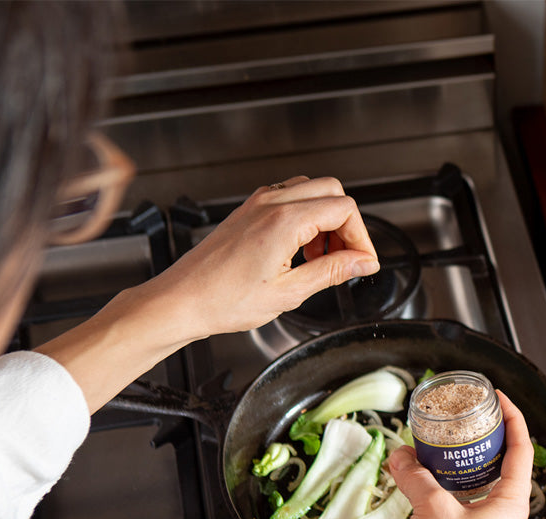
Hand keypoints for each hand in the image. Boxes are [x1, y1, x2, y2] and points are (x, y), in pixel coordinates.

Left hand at [154, 175, 378, 334]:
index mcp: (284, 221)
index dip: (361, 237)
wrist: (183, 300)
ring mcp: (257, 204)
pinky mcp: (248, 212)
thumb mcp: (289, 292)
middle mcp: (271, 203)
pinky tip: (299, 252)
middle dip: (347, 225)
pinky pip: (289, 200)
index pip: (344, 209)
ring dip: (326, 221)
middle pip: (332, 191)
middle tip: (346, 258)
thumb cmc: (223, 299)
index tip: (363, 262)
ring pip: (311, 191)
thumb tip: (362, 263)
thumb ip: (332, 272)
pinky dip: (305, 219)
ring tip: (321, 258)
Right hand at [388, 391, 533, 518]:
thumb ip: (415, 476)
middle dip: (486, 442)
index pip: (521, 451)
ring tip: (445, 449)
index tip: (500, 400)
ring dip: (466, 466)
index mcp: (511, 504)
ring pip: (484, 488)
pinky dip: (451, 490)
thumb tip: (401, 456)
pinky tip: (429, 484)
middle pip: (505, 467)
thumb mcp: (431, 508)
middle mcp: (507, 518)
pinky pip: (467, 506)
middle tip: (468, 422)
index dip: (513, 420)